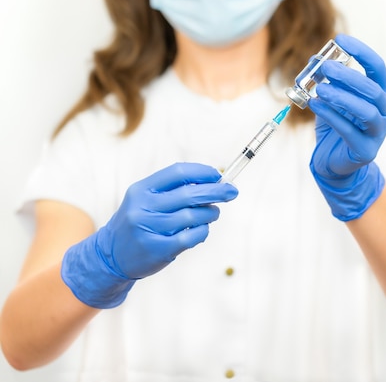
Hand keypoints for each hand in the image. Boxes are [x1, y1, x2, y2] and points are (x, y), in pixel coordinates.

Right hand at [61, 162, 237, 307]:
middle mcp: (143, 207)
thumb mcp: (146, 200)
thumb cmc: (138, 223)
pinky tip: (202, 231)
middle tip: (232, 192)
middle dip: (215, 191)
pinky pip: (191, 237)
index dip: (202, 172)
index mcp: (142, 190)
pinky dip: (203, 232)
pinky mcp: (158, 249)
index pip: (178, 173)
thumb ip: (173, 190)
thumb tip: (212, 182)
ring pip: (193, 216)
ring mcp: (150, 229)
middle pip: (189, 194)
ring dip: (210, 214)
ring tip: (212, 214)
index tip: (218, 176)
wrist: (110, 256)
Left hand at [308, 33, 385, 220]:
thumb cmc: (337, 126)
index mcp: (381, 94)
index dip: (361, 52)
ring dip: (342, 97)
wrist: (334, 163)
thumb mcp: (332, 100)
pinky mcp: (366, 150)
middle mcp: (385, 112)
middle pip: (373, 89)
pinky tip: (315, 105)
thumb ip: (327, 82)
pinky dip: (331, 116)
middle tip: (325, 68)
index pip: (377, 67)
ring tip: (320, 89)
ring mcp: (378, 132)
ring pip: (366, 111)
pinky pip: (349, 130)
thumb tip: (313, 60)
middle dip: (349, 76)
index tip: (340, 40)